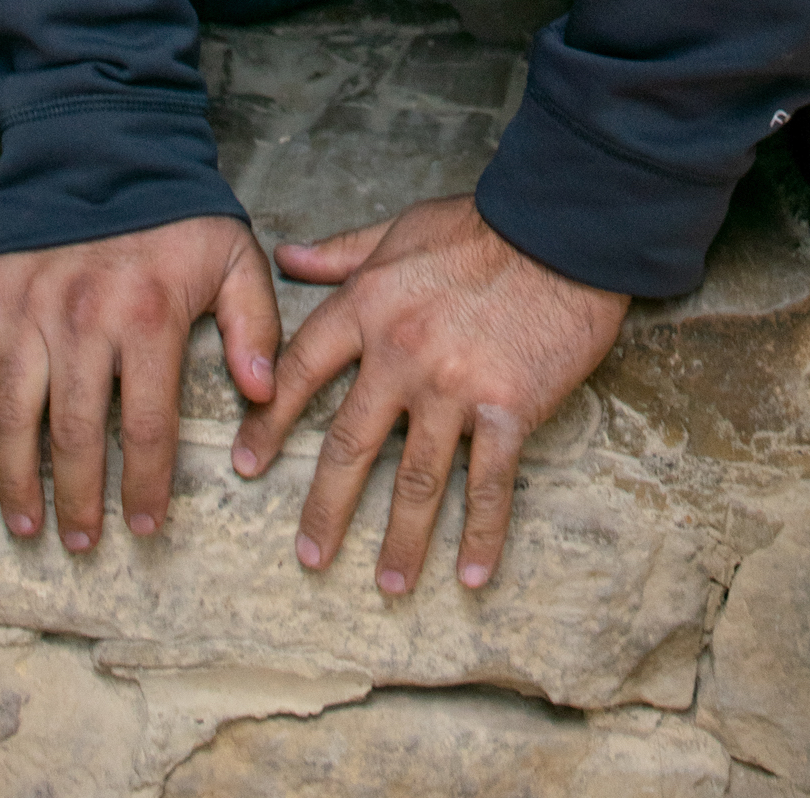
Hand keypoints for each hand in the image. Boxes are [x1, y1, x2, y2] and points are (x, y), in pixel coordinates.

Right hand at [0, 216, 280, 550]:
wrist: (106, 143)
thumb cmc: (175, 211)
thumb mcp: (234, 256)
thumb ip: (254, 326)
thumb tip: (263, 395)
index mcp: (147, 317)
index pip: (148, 426)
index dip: (147, 485)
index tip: (147, 525)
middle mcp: (83, 320)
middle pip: (76, 435)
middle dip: (80, 499)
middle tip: (82, 542)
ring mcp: (27, 311)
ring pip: (14, 416)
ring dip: (17, 479)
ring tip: (27, 523)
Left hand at [231, 193, 628, 590]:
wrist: (563, 227)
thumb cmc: (482, 225)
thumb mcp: (401, 227)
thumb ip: (341, 252)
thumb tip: (285, 256)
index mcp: (370, 307)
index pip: (302, 372)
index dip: (268, 421)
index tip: (246, 464)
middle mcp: (402, 354)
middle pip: (350, 444)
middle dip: (326, 508)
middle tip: (309, 556)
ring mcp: (455, 386)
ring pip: (418, 480)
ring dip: (402, 540)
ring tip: (388, 585)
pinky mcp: (509, 407)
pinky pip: (490, 484)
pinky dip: (483, 534)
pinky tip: (473, 573)